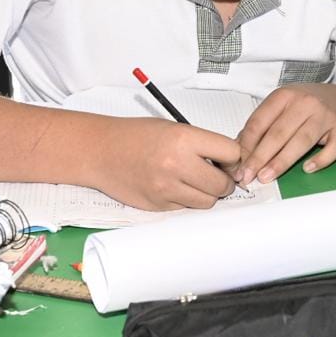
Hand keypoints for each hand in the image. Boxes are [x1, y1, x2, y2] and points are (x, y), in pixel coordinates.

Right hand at [91, 117, 241, 210]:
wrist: (101, 151)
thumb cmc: (136, 136)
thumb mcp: (173, 128)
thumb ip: (202, 144)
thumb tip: (230, 162)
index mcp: (184, 139)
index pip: (231, 153)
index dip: (234, 157)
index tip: (230, 159)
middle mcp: (177, 164)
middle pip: (223, 184)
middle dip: (225, 181)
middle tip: (218, 174)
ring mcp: (167, 188)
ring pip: (208, 201)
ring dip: (208, 193)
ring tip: (196, 181)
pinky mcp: (159, 205)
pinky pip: (187, 208)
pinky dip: (187, 200)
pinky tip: (176, 186)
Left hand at [234, 84, 335, 184]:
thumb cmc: (305, 106)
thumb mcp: (280, 107)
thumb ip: (260, 126)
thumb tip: (237, 150)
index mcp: (284, 96)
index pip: (260, 122)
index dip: (247, 146)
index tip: (239, 165)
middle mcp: (305, 103)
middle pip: (278, 133)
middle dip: (260, 157)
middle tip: (249, 176)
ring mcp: (325, 115)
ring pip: (302, 141)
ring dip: (282, 161)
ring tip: (268, 176)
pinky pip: (333, 147)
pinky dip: (321, 160)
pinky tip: (307, 169)